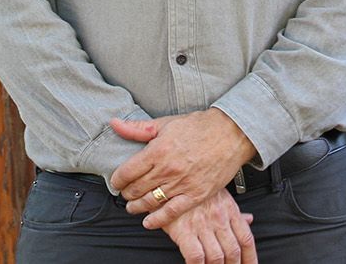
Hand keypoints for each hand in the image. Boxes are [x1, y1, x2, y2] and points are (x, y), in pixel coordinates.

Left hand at [109, 109, 256, 228]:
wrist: (229, 134)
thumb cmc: (198, 127)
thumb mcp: (165, 123)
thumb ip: (137, 128)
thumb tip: (115, 124)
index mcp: (157, 151)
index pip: (126, 172)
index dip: (117, 180)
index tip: (116, 182)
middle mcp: (167, 170)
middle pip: (136, 189)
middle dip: (126, 193)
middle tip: (124, 194)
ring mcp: (182, 184)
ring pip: (150, 202)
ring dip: (137, 206)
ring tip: (132, 206)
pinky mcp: (196, 195)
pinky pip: (172, 212)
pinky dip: (157, 220)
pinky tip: (148, 222)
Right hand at [161, 188, 257, 263]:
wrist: (171, 176)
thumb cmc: (194, 184)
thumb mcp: (219, 193)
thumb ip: (234, 211)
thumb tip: (249, 220)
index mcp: (229, 210)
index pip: (246, 239)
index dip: (251, 258)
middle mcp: (218, 218)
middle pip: (233, 251)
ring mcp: (202, 225)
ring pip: (217, 257)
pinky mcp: (184, 230)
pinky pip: (196, 256)